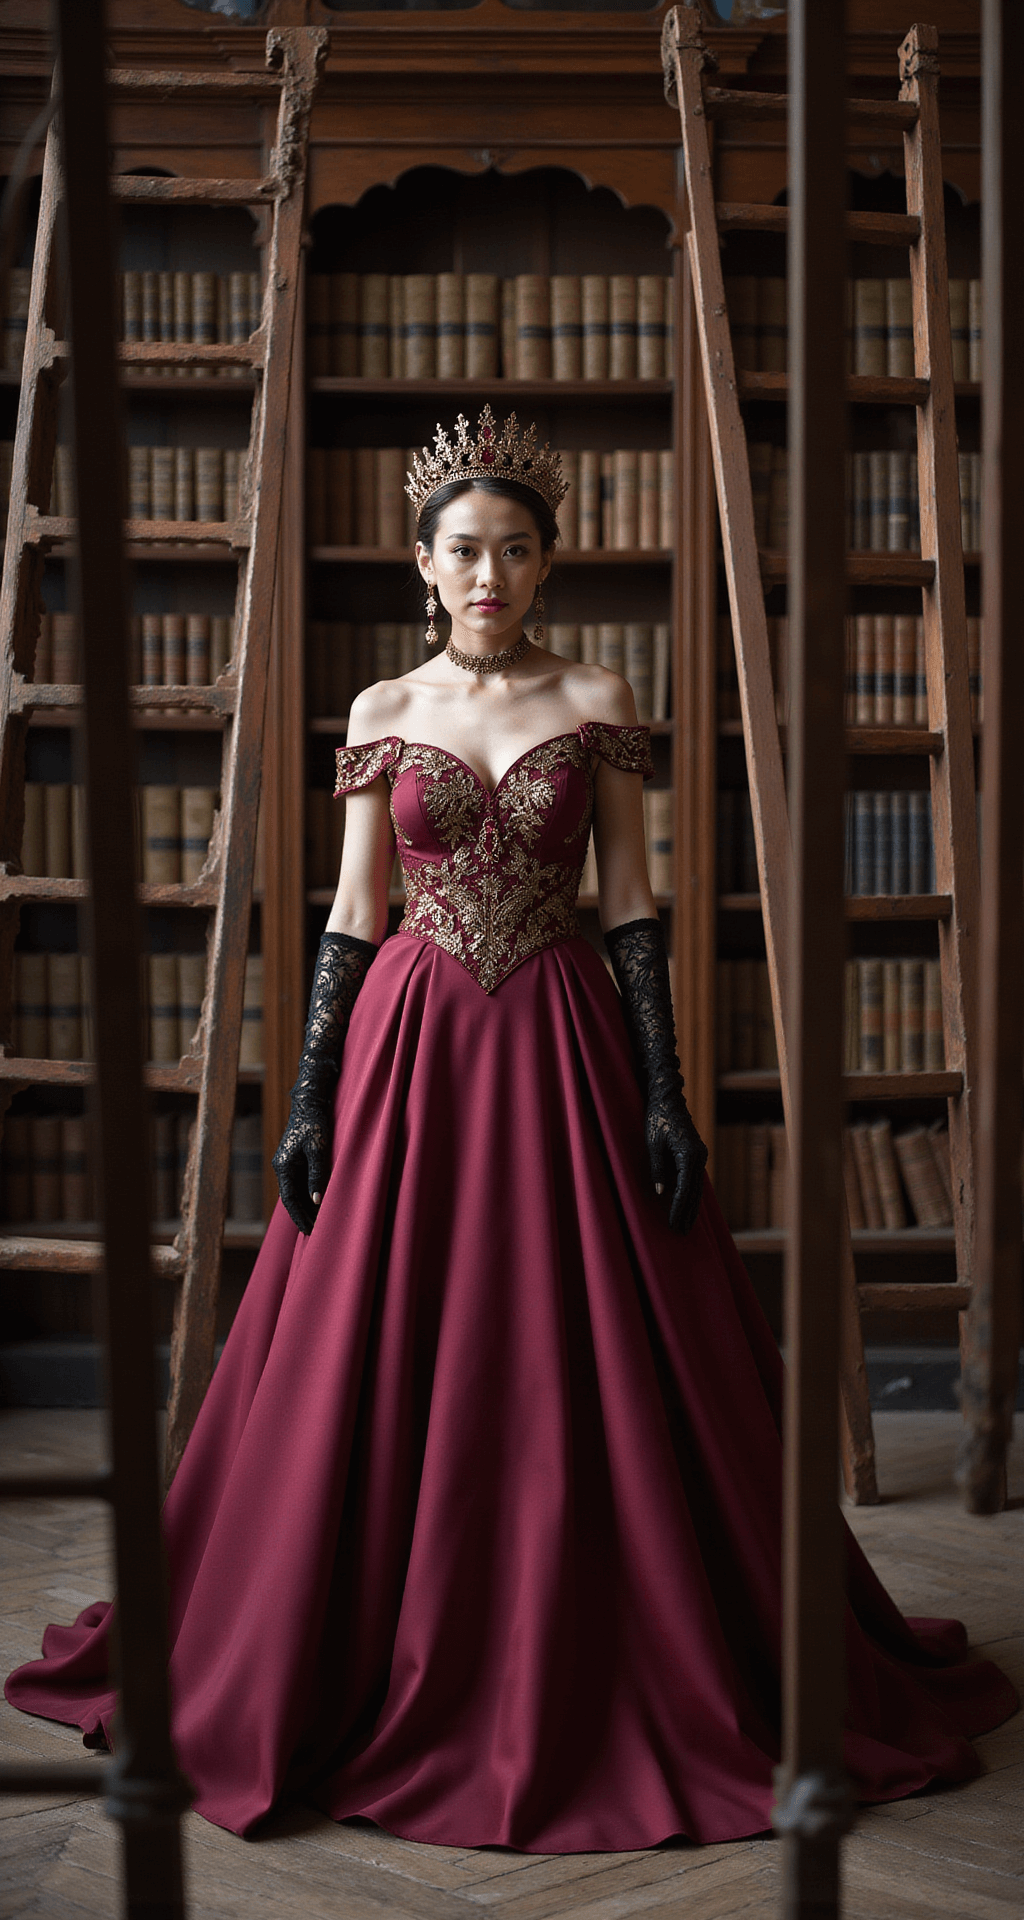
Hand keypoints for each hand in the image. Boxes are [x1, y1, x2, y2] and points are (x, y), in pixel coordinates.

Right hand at [272, 1106, 331, 1235]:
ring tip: (319, 1221)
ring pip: (296, 1191)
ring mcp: (288, 1164)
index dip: (299, 1216)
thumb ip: (317, 1175)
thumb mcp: (318, 1149)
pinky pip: (300, 1182)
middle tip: (316, 1232)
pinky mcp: (296, 1160)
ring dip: (306, 1206)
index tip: (308, 1231)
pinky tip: (319, 1202)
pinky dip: (308, 1194)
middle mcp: (282, 1167)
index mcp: (283, 1166)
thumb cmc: (314, 1123)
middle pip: (291, 1198)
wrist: (309, 1103)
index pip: (289, 1199)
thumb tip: (316, 1200)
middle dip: (302, 1215)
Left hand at [646, 1094, 707, 1234]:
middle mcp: (699, 1156)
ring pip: (697, 1187)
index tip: (672, 1223)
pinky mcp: (696, 1154)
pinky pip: (695, 1179)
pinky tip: (689, 1207)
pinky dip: (692, 1195)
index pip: (685, 1189)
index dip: (678, 1208)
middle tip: (681, 1233)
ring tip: (686, 1226)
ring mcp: (700, 1155)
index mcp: (689, 1154)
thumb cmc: (657, 1118)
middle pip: (695, 1192)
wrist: (667, 1099)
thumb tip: (661, 1194)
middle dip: (687, 1213)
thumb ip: (657, 1169)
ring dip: (692, 1207)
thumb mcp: (652, 1144)